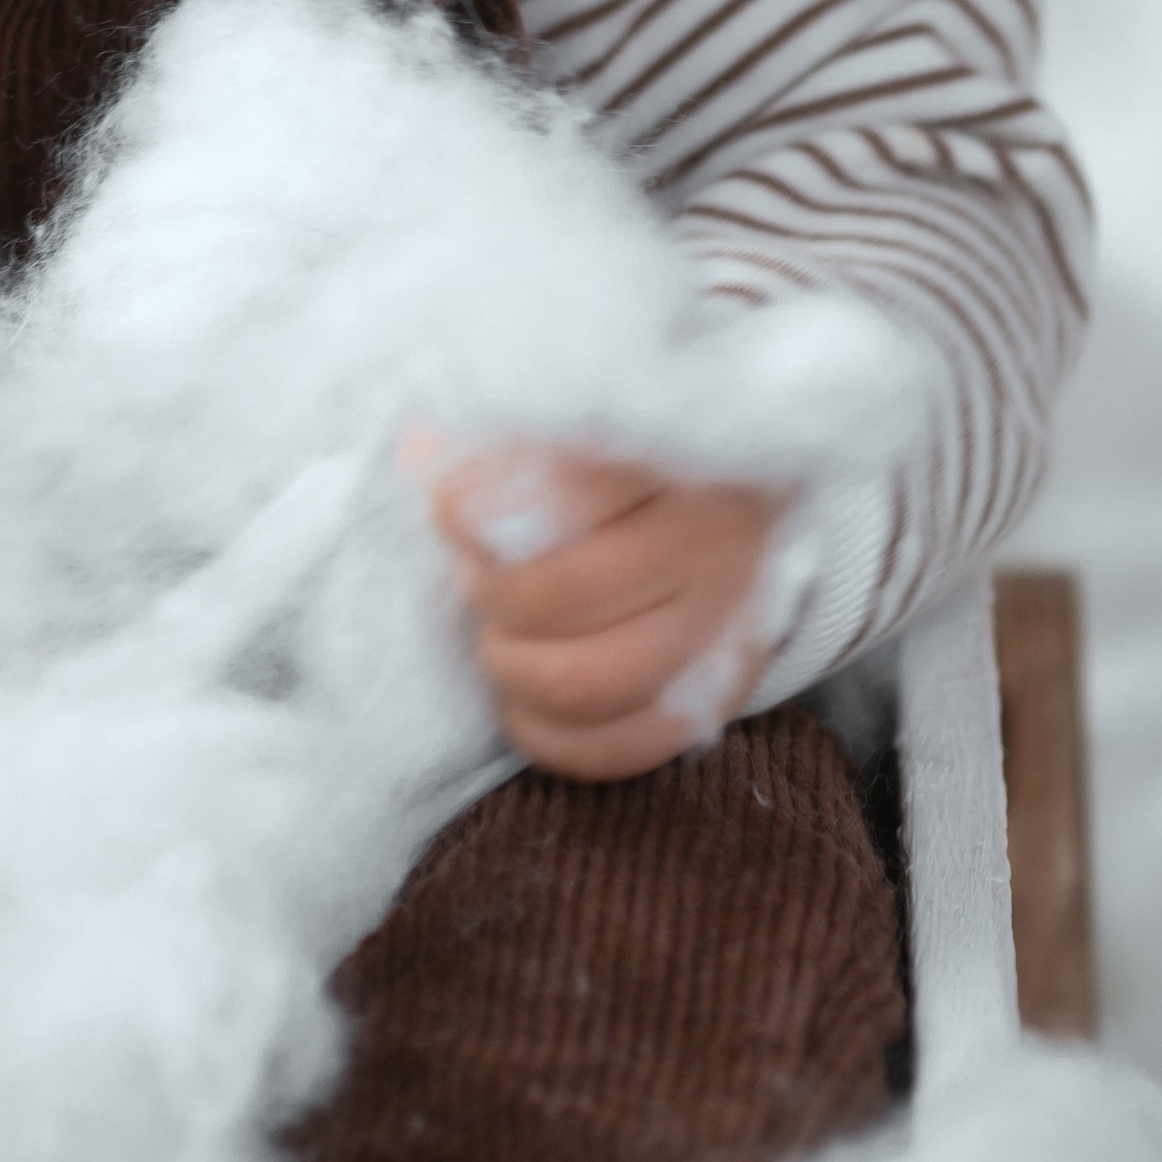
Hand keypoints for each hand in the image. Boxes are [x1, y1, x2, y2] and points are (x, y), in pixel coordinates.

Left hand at [420, 439, 791, 780]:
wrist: (741, 491)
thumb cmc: (637, 449)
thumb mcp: (579, 415)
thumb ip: (504, 433)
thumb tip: (420, 451)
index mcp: (676, 449)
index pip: (556, 489)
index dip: (473, 506)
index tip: (448, 506)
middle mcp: (713, 538)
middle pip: (559, 597)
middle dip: (489, 596)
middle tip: (475, 579)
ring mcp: (729, 624)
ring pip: (587, 683)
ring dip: (514, 670)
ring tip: (498, 639)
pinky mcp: (728, 690)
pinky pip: (626, 746)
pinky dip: (553, 737)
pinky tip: (522, 702)